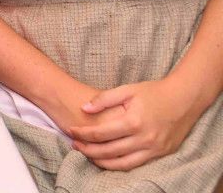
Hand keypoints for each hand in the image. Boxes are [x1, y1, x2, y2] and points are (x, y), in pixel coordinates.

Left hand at [68, 79, 202, 170]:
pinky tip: (107, 159)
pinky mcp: (160, 154)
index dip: (83, 134)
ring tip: (87, 154)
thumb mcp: (127, 90)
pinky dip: (119, 165)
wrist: (184, 100)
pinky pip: (135, 165)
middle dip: (88, 150)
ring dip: (101, 161)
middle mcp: (144, 139)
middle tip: (74, 145)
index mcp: (133, 122)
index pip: (101, 133)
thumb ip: (104, 99)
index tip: (71, 131)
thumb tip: (83, 108)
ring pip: (122, 163)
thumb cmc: (154, 92)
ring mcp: (154, 149)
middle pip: (109, 151)